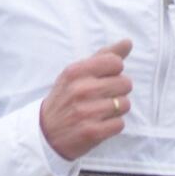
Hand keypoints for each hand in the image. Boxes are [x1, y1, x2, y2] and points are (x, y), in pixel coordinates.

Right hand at [40, 39, 132, 160]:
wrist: (45, 133)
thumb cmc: (66, 98)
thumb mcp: (76, 74)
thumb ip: (103, 56)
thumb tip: (128, 42)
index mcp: (76, 72)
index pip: (115, 62)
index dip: (115, 71)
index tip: (104, 79)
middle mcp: (80, 90)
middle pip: (125, 83)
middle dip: (118, 91)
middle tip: (103, 97)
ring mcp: (86, 112)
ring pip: (124, 104)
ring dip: (117, 109)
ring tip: (101, 111)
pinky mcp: (92, 132)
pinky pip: (120, 124)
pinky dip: (113, 125)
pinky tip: (100, 124)